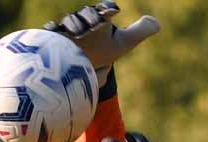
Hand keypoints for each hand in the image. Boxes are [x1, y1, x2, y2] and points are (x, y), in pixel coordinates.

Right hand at [44, 2, 159, 87]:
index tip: (115, 11)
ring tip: (79, 32)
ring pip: (68, 23)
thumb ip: (139, 32)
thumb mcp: (122, 43)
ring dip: (74, 25)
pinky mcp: (54, 43)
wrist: (81, 66)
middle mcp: (82, 23)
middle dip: (90, 17)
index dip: (108, 9)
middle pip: (85, 15)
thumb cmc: (102, 52)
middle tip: (95, 23)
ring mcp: (66, 32)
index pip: (105, 10)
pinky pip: (51, 35)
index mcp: (99, 19)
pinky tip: (54, 34)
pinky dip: (52, 34)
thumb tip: (157, 23)